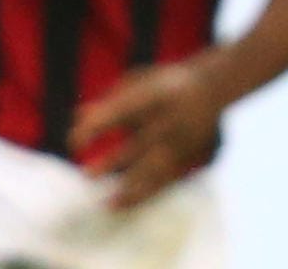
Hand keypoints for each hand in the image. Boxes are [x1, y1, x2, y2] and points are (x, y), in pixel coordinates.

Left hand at [70, 56, 228, 209]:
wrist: (212, 88)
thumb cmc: (163, 86)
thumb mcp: (138, 83)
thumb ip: (109, 100)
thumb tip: (77, 119)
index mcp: (158, 94)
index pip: (123, 110)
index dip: (98, 125)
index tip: (75, 141)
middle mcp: (173, 118)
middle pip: (143, 143)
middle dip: (115, 161)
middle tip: (87, 175)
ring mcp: (184, 139)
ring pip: (158, 168)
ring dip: (132, 187)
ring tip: (107, 204)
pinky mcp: (191, 156)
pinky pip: (167, 179)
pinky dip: (145, 193)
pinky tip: (122, 205)